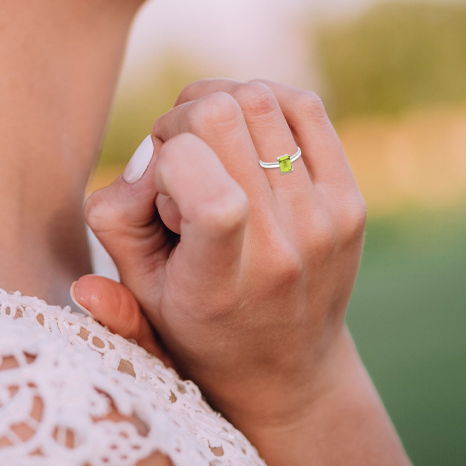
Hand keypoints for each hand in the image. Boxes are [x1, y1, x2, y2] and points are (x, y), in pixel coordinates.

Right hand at [77, 79, 366, 425]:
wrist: (287, 366)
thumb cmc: (198, 325)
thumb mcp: (139, 294)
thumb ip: (115, 223)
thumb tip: (148, 158)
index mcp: (219, 286)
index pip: (213, 196)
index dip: (168, 162)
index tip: (160, 188)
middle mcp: (280, 252)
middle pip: (224, 118)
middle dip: (180, 121)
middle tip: (178, 157)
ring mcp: (324, 221)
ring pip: (259, 99)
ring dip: (216, 105)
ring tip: (208, 146)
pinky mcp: (349, 200)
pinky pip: (302, 105)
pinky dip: (261, 100)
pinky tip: (241, 129)